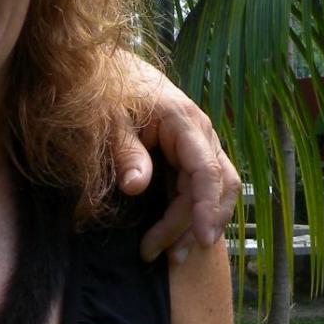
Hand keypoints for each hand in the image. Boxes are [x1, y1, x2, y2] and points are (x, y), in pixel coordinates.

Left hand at [110, 55, 240, 261]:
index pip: (207, 171)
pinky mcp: (188, 153)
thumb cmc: (107, 90)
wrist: (108, 66)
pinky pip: (199, 186)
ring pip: (214, 190)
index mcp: (184, 121)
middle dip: (196, 224)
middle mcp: (200, 133)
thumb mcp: (109, 119)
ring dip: (197, 223)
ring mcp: (197, 144)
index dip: (206, 207)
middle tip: (170, 256)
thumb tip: (136, 187)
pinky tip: (176, 237)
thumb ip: (124, 151)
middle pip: (216, 186)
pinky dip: (190, 212)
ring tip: (174, 256)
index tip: (201, 237)